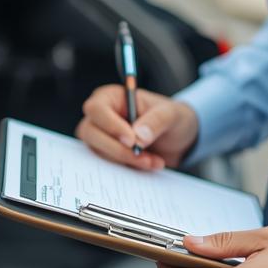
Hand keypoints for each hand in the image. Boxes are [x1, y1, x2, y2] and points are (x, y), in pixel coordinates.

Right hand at [76, 85, 198, 171]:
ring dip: (126, 160)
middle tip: (143, 156)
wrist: (177, 141)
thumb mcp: (171, 114)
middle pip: (90, 133)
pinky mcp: (106, 156)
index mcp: (111, 98)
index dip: (111, 126)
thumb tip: (139, 137)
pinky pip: (106, 166)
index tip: (132, 141)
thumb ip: (156, 121)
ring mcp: (100, 138)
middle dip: (118, 149)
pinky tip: (149, 165)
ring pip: (97, 153)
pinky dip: (128, 169)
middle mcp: (100, 117)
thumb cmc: (171, 118)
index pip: (96, 109)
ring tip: (153, 161)